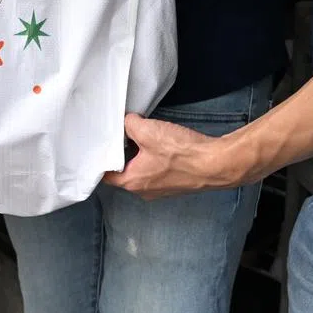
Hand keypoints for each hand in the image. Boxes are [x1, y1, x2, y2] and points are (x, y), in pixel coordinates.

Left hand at [104, 114, 242, 198]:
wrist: (215, 163)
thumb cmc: (179, 152)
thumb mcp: (147, 130)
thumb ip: (129, 124)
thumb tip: (126, 122)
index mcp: (132, 183)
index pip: (106, 175)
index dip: (100, 159)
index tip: (97, 144)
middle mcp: (145, 191)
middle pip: (123, 171)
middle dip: (120, 153)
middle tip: (116, 133)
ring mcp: (161, 189)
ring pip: (141, 169)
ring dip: (138, 153)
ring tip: (136, 133)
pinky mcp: (175, 182)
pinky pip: (156, 169)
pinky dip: (153, 156)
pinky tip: (158, 141)